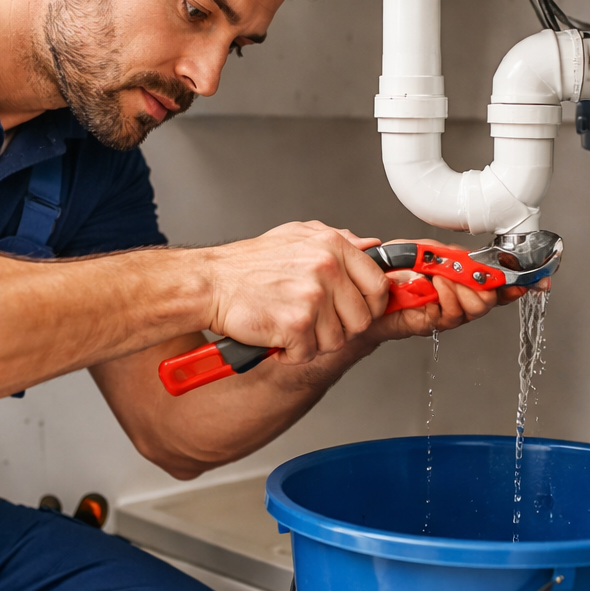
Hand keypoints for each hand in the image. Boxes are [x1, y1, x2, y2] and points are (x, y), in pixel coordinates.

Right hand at [204, 221, 388, 364]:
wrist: (211, 283)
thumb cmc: (249, 265)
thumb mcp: (298, 237)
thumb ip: (339, 241)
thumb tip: (373, 248)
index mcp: (332, 246)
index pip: (378, 283)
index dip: (372, 305)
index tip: (360, 311)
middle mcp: (327, 268)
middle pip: (361, 319)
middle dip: (339, 328)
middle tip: (314, 323)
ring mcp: (313, 296)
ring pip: (336, 341)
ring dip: (312, 342)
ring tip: (289, 325)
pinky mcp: (296, 324)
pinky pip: (309, 354)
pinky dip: (290, 353)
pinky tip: (276, 336)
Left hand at [366, 239, 526, 343]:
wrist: (364, 291)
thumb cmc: (391, 271)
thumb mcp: (424, 251)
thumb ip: (449, 254)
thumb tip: (471, 257)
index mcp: (464, 281)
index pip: (499, 285)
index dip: (521, 284)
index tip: (538, 280)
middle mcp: (460, 300)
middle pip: (492, 300)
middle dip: (485, 284)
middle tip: (467, 273)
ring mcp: (446, 313)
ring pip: (475, 308)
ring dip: (462, 288)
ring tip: (443, 275)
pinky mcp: (430, 323)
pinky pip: (450, 315)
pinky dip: (446, 295)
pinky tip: (434, 284)